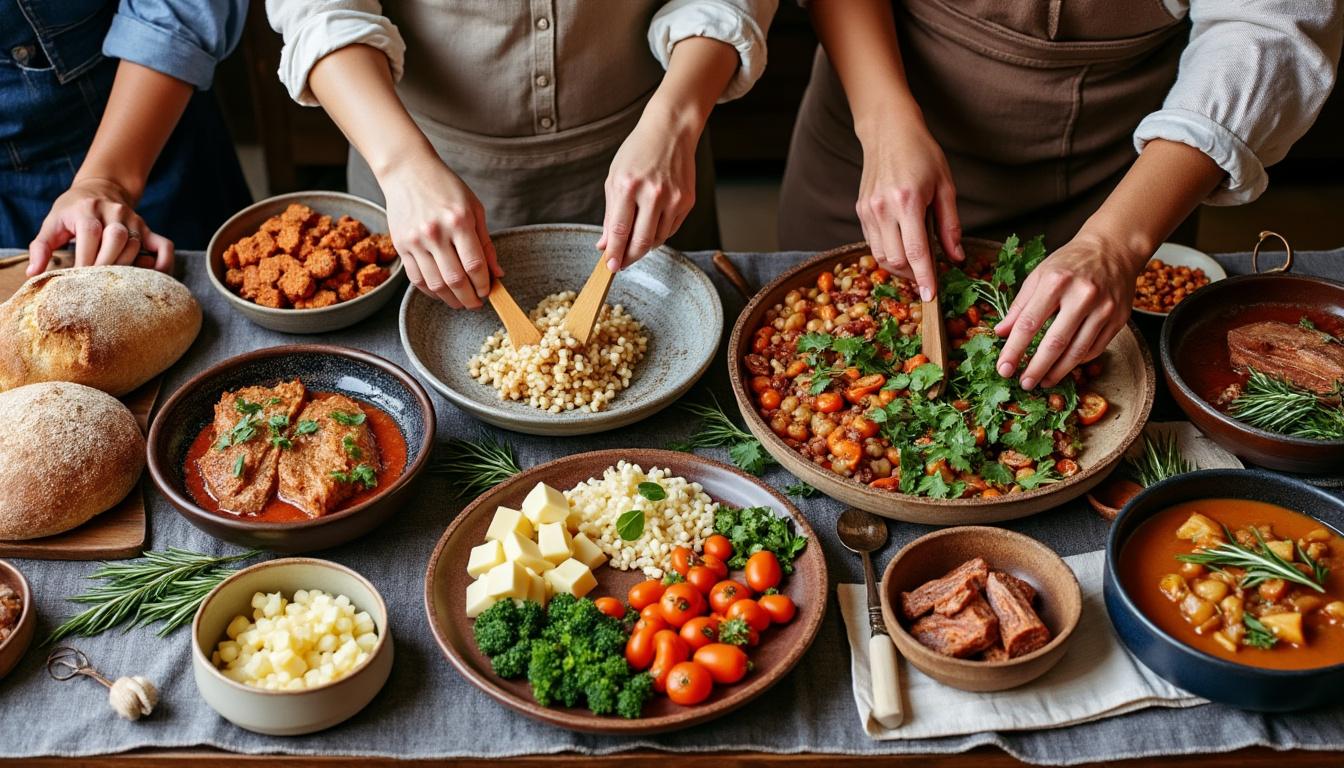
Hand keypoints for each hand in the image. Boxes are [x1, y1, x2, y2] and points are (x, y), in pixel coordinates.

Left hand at [28, 178, 171, 275]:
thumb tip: (34, 272)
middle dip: (106, 264)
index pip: (90, 233)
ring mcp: (134, 220)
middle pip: (117, 238)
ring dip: (124, 267)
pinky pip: (164, 246)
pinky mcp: (147, 230)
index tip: (78, 277)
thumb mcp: (53, 222)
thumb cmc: (73, 210)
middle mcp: (114, 212)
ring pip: (135, 245)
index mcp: (87, 209)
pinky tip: (155, 276)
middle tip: (95, 283)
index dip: (85, 258)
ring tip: (113, 282)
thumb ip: (41, 246)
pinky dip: (164, 262)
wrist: (101, 188)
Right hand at [380, 157, 500, 308]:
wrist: (407, 171)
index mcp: (458, 221)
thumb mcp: (474, 209)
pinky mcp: (400, 246)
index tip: (488, 292)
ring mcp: (415, 241)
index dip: (484, 285)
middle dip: (470, 299)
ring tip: (461, 301)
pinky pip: (416, 279)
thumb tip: (497, 274)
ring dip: (451, 300)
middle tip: (477, 303)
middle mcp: (435, 233)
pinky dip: (431, 291)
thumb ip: (486, 243)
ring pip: (435, 284)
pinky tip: (441, 292)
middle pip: (455, 280)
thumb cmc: (445, 187)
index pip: (475, 265)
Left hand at [597, 109, 697, 270]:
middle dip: (629, 258)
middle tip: (621, 264)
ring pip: (657, 239)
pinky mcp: (687, 201)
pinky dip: (658, 234)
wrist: (671, 132)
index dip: (614, 253)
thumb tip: (605, 245)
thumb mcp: (615, 178)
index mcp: (628, 185)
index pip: (619, 231)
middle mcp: (652, 193)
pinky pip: (670, 229)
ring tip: (634, 241)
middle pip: (640, 241)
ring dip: (644, 246)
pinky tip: (651, 226)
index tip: (609, 267)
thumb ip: (610, 214)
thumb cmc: (638, 152)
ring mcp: (673, 198)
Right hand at [855, 116, 963, 300]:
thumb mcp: (945, 186)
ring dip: (899, 268)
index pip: (916, 252)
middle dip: (913, 275)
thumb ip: (950, 224)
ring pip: (880, 257)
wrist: (888, 131)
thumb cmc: (922, 154)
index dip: (925, 278)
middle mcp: (883, 209)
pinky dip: (888, 254)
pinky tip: (902, 249)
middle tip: (930, 276)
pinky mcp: (861, 211)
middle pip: (896, 260)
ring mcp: (869, 211)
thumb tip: (956, 257)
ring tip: (916, 265)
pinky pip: (873, 244)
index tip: (931, 296)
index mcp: (908, 201)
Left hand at [994, 233, 1141, 389]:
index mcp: (1056, 281)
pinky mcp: (1119, 319)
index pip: (1029, 323)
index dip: (1014, 350)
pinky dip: (1078, 361)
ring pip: (1078, 351)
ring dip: (1058, 371)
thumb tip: (1000, 332)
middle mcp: (1082, 295)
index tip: (1004, 369)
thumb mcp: (1039, 275)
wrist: (1114, 248)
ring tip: (1043, 381)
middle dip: (1036, 368)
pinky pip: (1095, 349)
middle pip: (1055, 342)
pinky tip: (1065, 366)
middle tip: (1024, 384)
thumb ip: (1019, 305)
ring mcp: (1104, 309)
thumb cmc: (1070, 262)